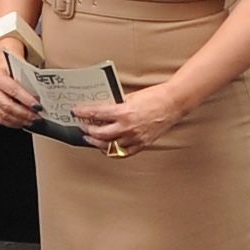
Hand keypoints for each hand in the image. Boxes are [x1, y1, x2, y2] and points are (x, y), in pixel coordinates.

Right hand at [0, 44, 39, 129]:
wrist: (2, 67)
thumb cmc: (13, 67)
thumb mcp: (21, 68)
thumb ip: (29, 81)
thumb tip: (43, 96)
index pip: (13, 90)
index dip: (26, 100)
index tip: (38, 107)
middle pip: (7, 106)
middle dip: (24, 114)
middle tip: (37, 117)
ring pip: (3, 115)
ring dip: (20, 120)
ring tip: (32, 121)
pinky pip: (0, 119)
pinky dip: (13, 123)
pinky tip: (22, 122)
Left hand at [71, 81, 187, 155]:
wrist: (174, 103)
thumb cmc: (155, 97)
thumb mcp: (130, 97)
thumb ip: (115, 105)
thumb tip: (101, 110)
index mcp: (124, 112)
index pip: (96, 114)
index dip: (83, 113)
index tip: (76, 112)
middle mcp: (128, 127)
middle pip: (99, 133)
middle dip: (87, 130)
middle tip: (83, 126)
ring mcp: (135, 137)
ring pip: (109, 146)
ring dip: (97, 142)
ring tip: (91, 138)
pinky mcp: (142, 144)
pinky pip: (123, 152)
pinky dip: (112, 151)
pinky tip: (106, 147)